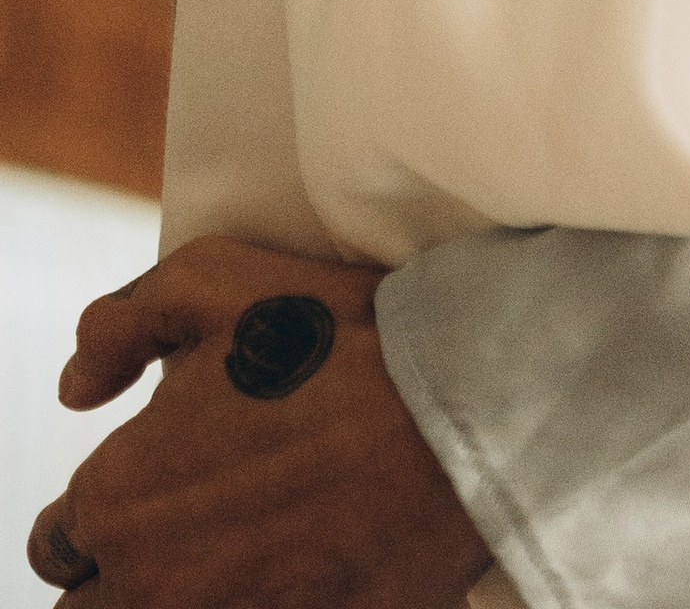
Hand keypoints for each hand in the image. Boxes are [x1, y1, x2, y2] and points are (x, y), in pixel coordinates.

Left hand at [33, 238, 487, 606]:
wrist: (465, 410)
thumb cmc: (342, 339)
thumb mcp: (213, 278)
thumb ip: (118, 326)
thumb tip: (78, 388)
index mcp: (117, 501)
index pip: (59, 539)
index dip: (106, 507)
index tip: (160, 480)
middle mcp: (150, 586)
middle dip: (127, 571)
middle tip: (196, 526)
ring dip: (181, 594)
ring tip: (242, 551)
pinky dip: (253, 604)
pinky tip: (291, 567)